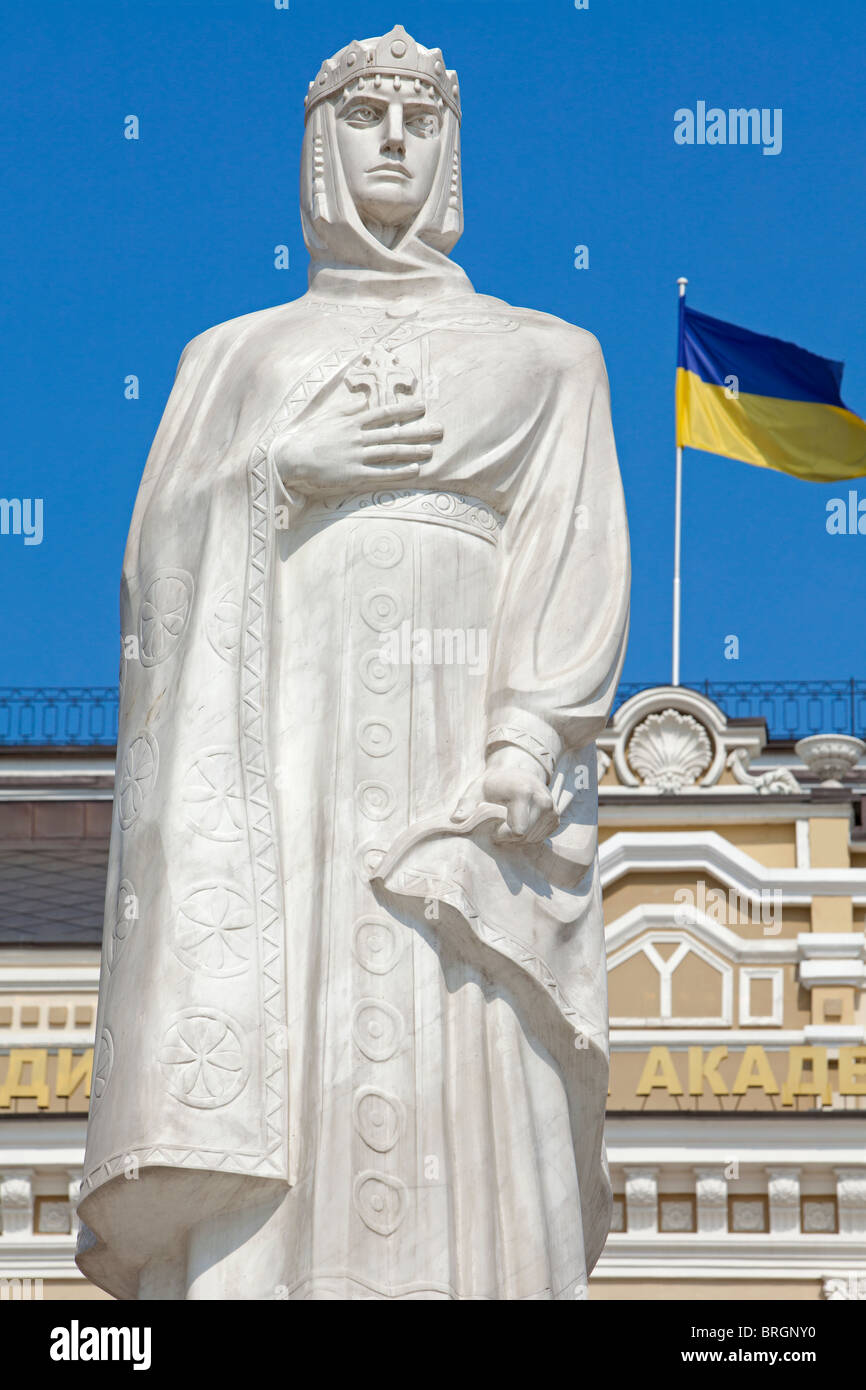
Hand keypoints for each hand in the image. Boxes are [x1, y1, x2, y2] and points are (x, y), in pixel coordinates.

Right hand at [269, 401, 442, 497]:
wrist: (292, 458)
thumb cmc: (308, 437)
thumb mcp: (327, 417)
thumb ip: (348, 409)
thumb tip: (363, 400)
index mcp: (353, 422)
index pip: (384, 414)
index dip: (405, 410)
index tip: (422, 408)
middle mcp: (359, 437)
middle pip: (395, 432)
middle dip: (419, 431)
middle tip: (439, 430)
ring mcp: (358, 456)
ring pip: (391, 452)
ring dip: (413, 450)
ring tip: (431, 450)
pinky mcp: (354, 475)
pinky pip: (382, 473)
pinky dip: (400, 471)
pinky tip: (415, 470)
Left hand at [451, 745, 560, 844]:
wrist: (516, 771)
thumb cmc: (493, 783)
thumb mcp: (475, 790)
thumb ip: (466, 805)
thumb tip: (456, 819)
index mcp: (523, 793)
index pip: (518, 831)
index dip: (503, 834)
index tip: (494, 825)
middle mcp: (542, 800)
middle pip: (525, 837)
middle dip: (510, 836)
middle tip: (500, 823)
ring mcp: (552, 808)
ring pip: (533, 839)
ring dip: (519, 836)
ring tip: (510, 820)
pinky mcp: (555, 816)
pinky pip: (541, 837)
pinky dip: (529, 834)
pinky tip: (521, 821)